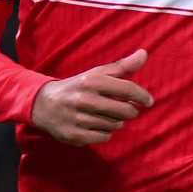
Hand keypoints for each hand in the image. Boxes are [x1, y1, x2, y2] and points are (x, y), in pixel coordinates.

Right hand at [29, 49, 153, 145]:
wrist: (43, 104)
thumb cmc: (77, 87)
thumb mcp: (96, 74)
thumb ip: (122, 66)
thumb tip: (144, 53)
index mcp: (91, 81)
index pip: (127, 89)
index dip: (142, 96)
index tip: (148, 101)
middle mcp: (84, 99)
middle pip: (124, 111)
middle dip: (129, 111)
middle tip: (125, 109)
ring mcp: (78, 118)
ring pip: (115, 125)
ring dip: (116, 122)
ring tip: (106, 115)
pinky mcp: (74, 135)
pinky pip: (104, 138)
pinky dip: (105, 133)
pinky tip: (96, 126)